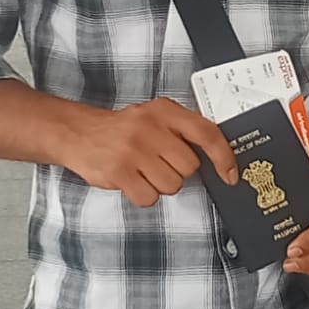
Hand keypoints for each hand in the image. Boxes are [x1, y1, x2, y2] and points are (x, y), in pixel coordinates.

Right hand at [64, 98, 237, 208]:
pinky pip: (149, 198)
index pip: (207, 133)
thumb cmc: (123, 129)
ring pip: (172, 185)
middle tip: (157, 162)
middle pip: (189, 167)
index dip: (224, 157)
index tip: (230, 174)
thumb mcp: (154, 116)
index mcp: (165, 111)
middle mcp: (151, 128)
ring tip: (142, 170)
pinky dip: (143, 195)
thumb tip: (217, 157)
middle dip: (177, 171)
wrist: (79, 133)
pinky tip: (132, 180)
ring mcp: (134, 150)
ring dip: (160, 184)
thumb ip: (182, 130)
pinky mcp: (119, 171)